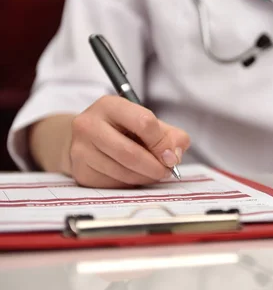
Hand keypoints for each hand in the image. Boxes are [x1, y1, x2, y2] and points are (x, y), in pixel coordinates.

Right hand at [67, 95, 189, 187]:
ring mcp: (80, 149)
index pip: (144, 122)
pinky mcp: (80, 171)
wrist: (88, 139)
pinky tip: (134, 176)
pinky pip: (113, 183)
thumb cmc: (125, 130)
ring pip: (122, 172)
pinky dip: (130, 183)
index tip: (171, 156)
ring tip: (153, 174)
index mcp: (110, 105)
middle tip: (166, 171)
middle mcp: (89, 124)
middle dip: (155, 167)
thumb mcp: (150, 124)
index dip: (162, 143)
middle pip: (130, 153)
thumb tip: (174, 156)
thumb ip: (170, 136)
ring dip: (145, 178)